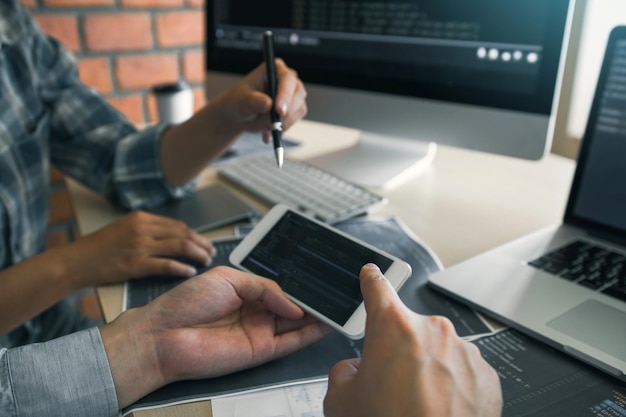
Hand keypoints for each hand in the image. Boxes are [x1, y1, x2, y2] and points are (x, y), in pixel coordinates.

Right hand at [61, 211, 215, 287]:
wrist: (75, 261)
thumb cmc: (99, 248)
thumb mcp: (124, 228)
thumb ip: (147, 229)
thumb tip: (174, 236)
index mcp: (141, 218)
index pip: (177, 225)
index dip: (195, 234)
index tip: (204, 241)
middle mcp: (142, 229)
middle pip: (183, 234)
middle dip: (201, 243)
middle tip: (211, 251)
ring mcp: (139, 246)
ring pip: (179, 247)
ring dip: (197, 254)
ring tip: (206, 261)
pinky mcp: (136, 265)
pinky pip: (166, 265)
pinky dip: (182, 268)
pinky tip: (191, 272)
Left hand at [101, 266, 330, 406]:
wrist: (165, 335)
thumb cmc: (187, 302)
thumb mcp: (229, 279)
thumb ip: (265, 287)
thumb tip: (293, 302)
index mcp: (248, 292)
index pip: (282, 288)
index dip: (301, 285)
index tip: (320, 278)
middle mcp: (257, 312)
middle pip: (294, 306)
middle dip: (315, 300)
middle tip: (336, 292)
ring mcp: (260, 332)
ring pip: (297, 324)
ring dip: (318, 317)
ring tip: (339, 306)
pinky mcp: (261, 351)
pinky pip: (291, 343)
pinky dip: (310, 335)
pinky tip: (325, 325)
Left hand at [214, 58, 307, 139]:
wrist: (240, 115)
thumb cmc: (239, 101)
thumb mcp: (242, 100)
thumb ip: (254, 101)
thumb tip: (268, 103)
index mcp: (274, 69)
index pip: (287, 79)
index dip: (285, 94)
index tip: (279, 110)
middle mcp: (287, 80)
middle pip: (298, 93)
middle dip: (287, 111)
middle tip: (273, 124)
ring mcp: (292, 94)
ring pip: (299, 108)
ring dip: (283, 121)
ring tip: (265, 126)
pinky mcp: (294, 109)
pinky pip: (295, 119)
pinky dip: (283, 127)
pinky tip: (268, 130)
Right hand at [324, 264, 502, 416]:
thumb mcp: (340, 399)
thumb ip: (345, 370)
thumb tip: (357, 369)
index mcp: (394, 328)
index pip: (378, 287)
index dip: (372, 279)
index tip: (373, 273)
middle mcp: (433, 332)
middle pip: (408, 329)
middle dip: (399, 350)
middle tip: (390, 383)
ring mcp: (464, 353)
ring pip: (436, 351)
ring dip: (427, 369)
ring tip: (416, 404)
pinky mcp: (486, 376)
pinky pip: (462, 371)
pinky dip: (451, 385)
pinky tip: (439, 409)